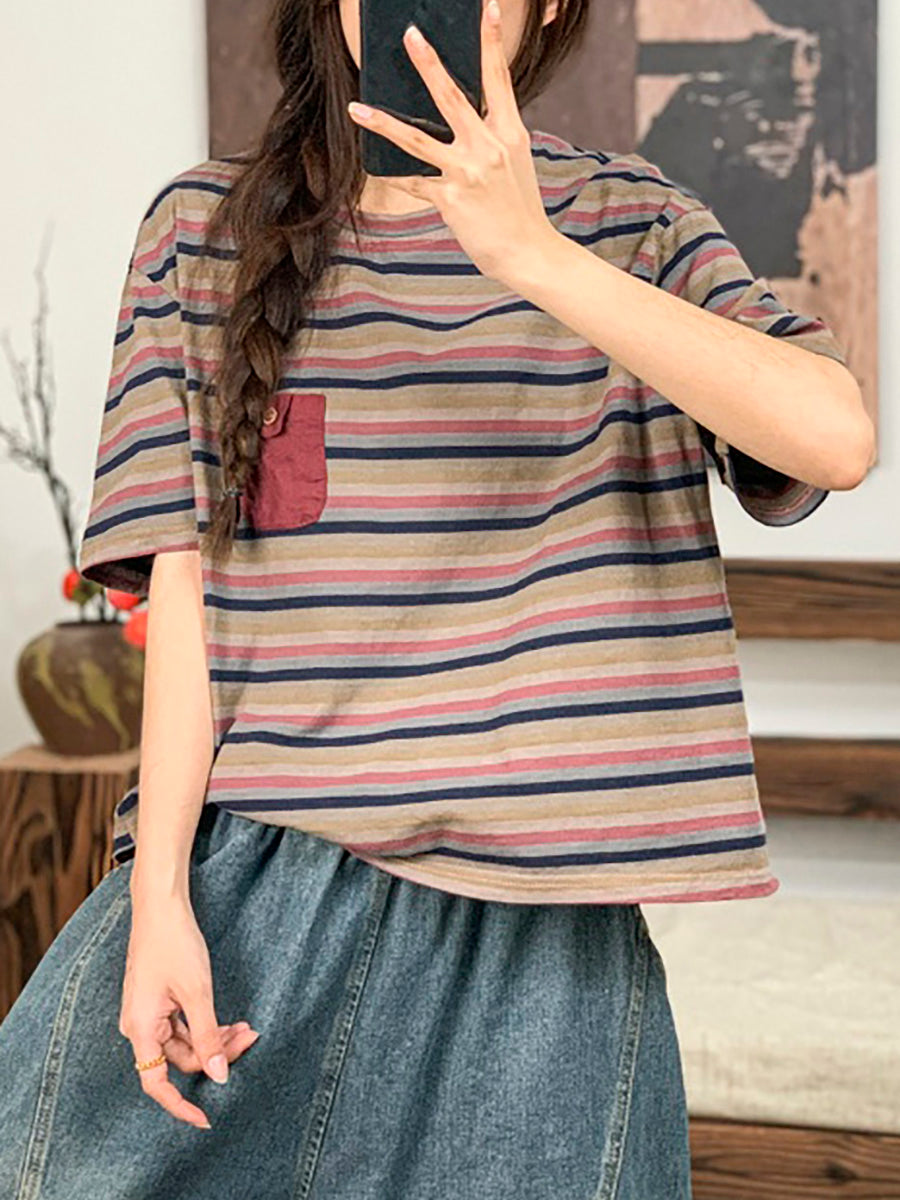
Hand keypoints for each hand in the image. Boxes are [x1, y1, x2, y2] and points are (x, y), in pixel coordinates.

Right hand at [121, 894, 259, 1128]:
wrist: (161, 906)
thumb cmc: (174, 943)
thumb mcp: (197, 992)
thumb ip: (207, 1036)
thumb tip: (219, 1075)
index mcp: (141, 1029)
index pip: (157, 1083)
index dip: (181, 1104)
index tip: (206, 1119)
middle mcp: (140, 1026)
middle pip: (180, 1058)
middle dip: (216, 1054)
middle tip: (250, 1039)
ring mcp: (149, 1013)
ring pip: (186, 1041)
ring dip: (215, 1038)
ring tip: (246, 1028)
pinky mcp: (158, 1001)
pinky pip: (183, 1025)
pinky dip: (207, 1025)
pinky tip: (230, 1021)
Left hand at [346, 0, 557, 282]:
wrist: (530, 254)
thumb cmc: (521, 211)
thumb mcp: (516, 165)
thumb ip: (493, 139)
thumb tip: (465, 122)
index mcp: (510, 133)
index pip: (499, 78)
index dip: (491, 41)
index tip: (488, 8)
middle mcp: (489, 147)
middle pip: (451, 96)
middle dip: (428, 64)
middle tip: (410, 35)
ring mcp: (468, 171)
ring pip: (416, 140)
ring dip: (383, 122)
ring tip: (358, 108)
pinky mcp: (451, 198)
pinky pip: (414, 182)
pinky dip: (396, 176)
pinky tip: (377, 167)